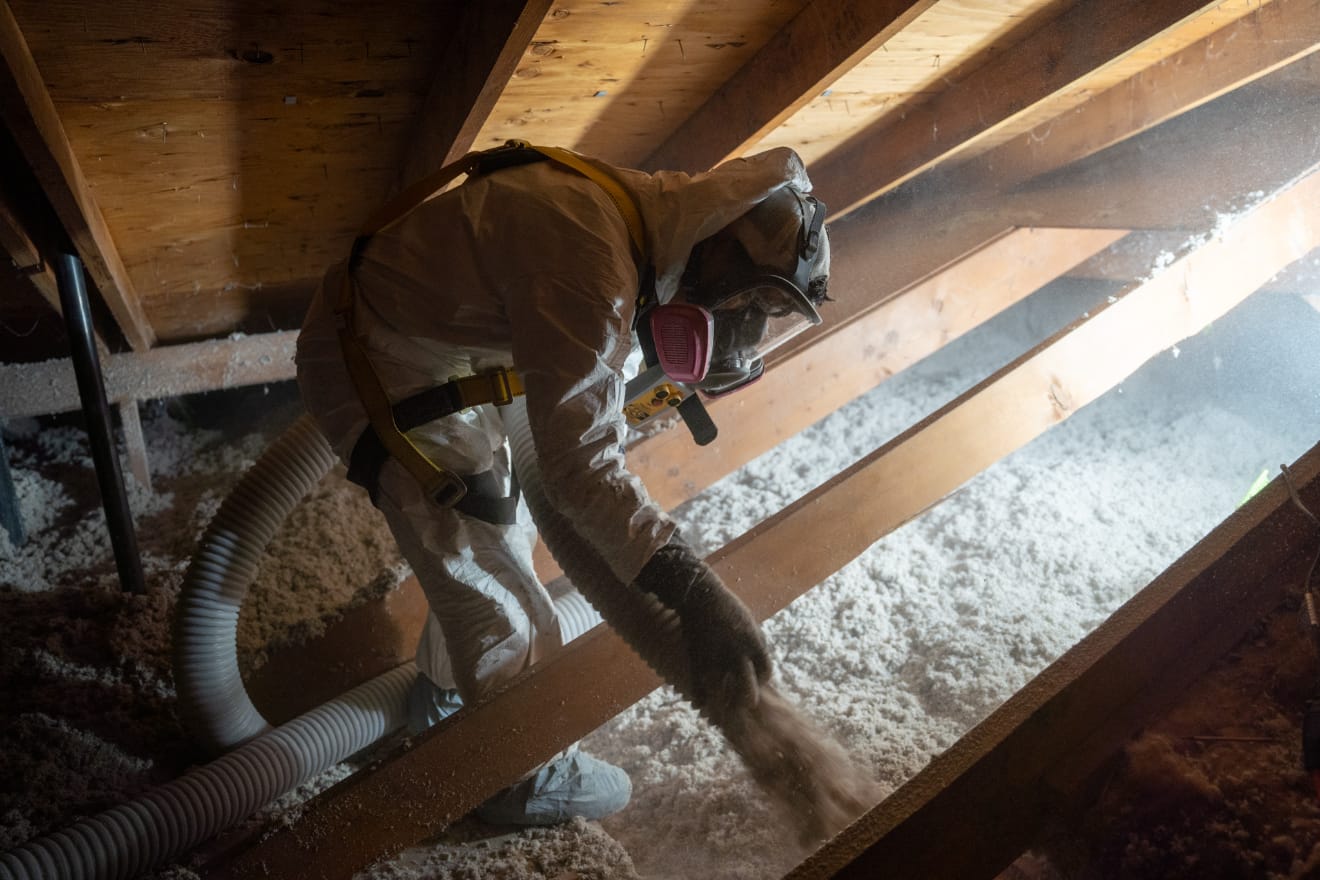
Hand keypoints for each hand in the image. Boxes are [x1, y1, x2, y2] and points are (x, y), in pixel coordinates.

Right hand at [633, 543, 771, 713]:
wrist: (700, 596)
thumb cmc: (728, 608)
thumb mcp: (750, 623)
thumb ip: (756, 642)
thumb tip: (761, 659)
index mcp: (754, 643)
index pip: (766, 670)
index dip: (763, 678)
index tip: (758, 679)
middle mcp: (737, 653)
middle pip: (747, 687)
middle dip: (748, 698)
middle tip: (746, 703)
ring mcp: (716, 658)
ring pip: (722, 691)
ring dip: (723, 701)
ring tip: (723, 706)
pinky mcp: (697, 659)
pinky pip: (698, 685)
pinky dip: (699, 697)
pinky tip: (701, 703)